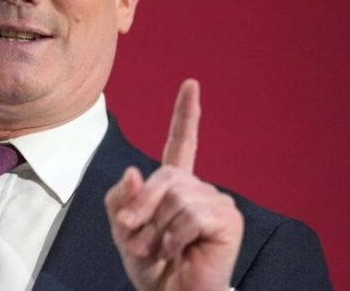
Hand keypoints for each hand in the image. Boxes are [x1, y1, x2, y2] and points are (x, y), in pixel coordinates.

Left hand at [105, 80, 243, 289]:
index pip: (181, 143)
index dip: (185, 113)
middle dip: (141, 208)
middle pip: (163, 176)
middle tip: (134, 240)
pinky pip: (190, 215)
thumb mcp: (123, 229)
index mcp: (175, 186)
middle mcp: (199, 188)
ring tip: (160, 250)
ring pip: (175, 196)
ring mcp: (216, 201)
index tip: (191, 84)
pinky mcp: (228, 219)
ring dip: (156, 230)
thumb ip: (121, 198)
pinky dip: (174, 237)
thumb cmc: (150, 266)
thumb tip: (134, 171)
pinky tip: (179, 251)